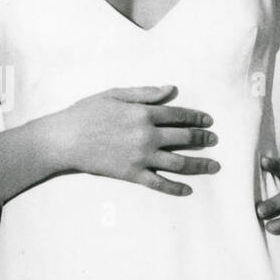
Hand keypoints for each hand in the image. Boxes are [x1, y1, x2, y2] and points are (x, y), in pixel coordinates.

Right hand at [52, 85, 218, 194]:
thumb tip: (171, 89)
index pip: (178, 115)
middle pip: (184, 138)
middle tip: (214, 140)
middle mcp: (147, 136)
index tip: (208, 121)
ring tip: (214, 165)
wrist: (65, 139)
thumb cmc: (86, 113)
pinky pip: (159, 183)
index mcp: (143, 113)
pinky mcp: (132, 174)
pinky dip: (175, 187)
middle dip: (202, 138)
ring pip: (178, 162)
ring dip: (199, 164)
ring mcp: (140, 157)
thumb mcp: (115, 94)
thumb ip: (145, 93)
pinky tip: (188, 189)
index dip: (196, 117)